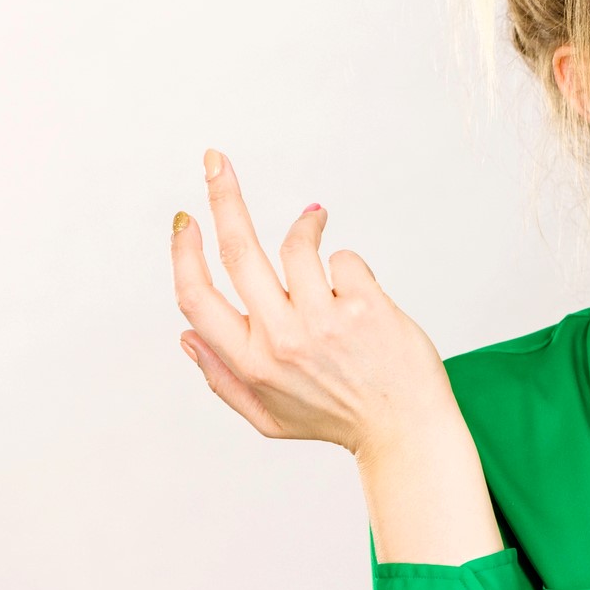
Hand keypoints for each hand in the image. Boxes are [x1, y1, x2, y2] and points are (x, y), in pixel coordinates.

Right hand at [171, 148, 455, 458]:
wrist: (406, 429)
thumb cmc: (336, 418)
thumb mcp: (269, 417)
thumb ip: (222, 379)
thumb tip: (185, 335)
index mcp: (250, 363)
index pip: (197, 299)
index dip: (184, 254)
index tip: (184, 219)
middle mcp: (281, 339)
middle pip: (239, 251)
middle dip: (222, 197)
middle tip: (216, 160)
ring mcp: (324, 321)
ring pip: (298, 245)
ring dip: (306, 227)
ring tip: (317, 225)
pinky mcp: (365, 306)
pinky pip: (344, 259)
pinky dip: (349, 267)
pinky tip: (361, 292)